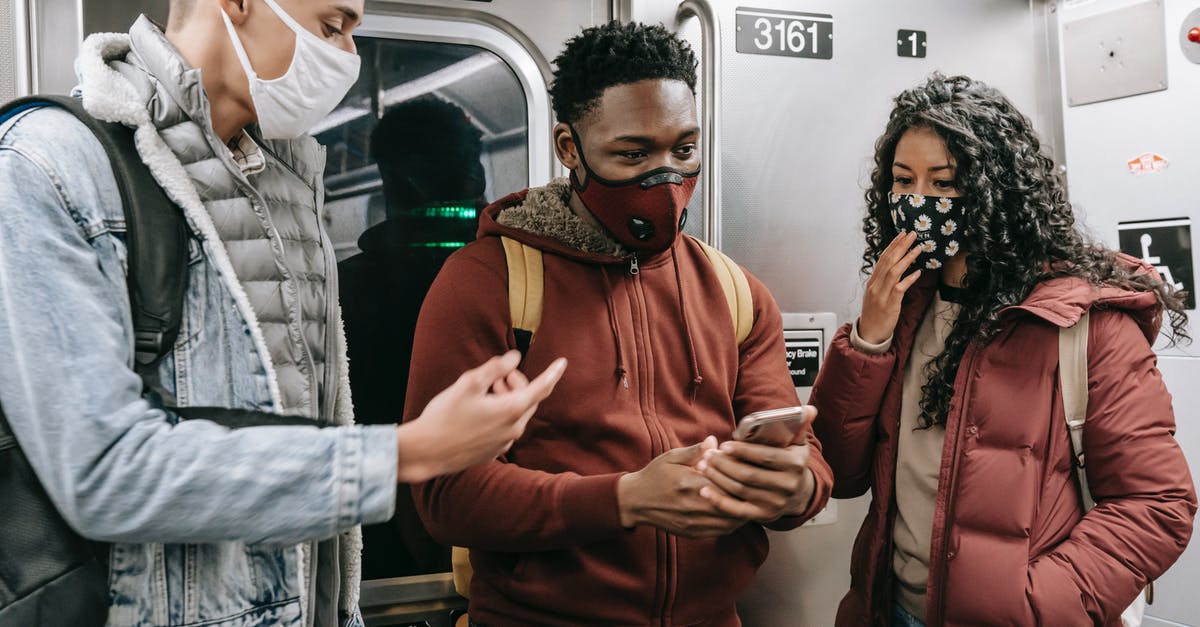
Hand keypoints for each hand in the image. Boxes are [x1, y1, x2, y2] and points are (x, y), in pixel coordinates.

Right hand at [396, 352, 567, 482]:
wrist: (426, 452)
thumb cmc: (445, 415)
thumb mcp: (469, 383)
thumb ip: (496, 368)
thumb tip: (515, 357)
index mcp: (512, 410)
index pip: (542, 387)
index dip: (553, 372)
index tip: (563, 362)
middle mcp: (514, 429)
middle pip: (528, 399)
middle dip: (516, 383)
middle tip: (495, 377)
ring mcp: (504, 443)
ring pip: (516, 413)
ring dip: (507, 397)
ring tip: (484, 391)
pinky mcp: (494, 451)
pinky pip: (505, 427)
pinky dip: (499, 413)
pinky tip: (477, 411)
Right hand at [617, 436, 747, 537]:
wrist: (636, 501)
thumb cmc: (655, 475)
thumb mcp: (672, 457)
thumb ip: (695, 451)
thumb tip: (714, 441)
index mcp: (689, 482)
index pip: (725, 480)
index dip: (738, 475)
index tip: (745, 469)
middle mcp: (693, 505)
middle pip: (731, 502)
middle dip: (744, 495)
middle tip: (755, 486)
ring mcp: (693, 522)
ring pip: (730, 520)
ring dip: (742, 510)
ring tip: (750, 500)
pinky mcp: (693, 533)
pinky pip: (721, 531)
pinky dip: (732, 522)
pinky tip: (736, 513)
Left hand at [696, 437, 815, 522]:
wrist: (798, 492)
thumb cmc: (789, 460)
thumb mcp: (796, 443)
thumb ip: (797, 425)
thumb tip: (809, 408)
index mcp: (795, 465)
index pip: (766, 457)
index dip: (744, 451)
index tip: (724, 445)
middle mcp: (787, 486)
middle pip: (750, 475)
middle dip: (725, 464)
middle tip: (708, 455)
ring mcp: (776, 504)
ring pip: (741, 490)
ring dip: (718, 478)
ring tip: (702, 466)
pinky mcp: (764, 516)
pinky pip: (737, 510)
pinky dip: (719, 501)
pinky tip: (704, 491)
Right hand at [858, 231, 922, 343]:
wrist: (869, 333)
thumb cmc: (874, 314)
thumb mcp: (875, 295)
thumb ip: (883, 282)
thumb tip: (894, 269)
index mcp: (872, 282)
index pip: (883, 259)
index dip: (893, 246)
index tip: (902, 235)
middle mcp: (876, 286)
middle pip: (888, 261)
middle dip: (900, 246)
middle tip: (912, 234)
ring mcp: (882, 295)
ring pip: (894, 271)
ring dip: (906, 258)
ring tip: (918, 248)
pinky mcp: (889, 304)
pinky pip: (900, 288)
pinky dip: (909, 279)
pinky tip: (918, 272)